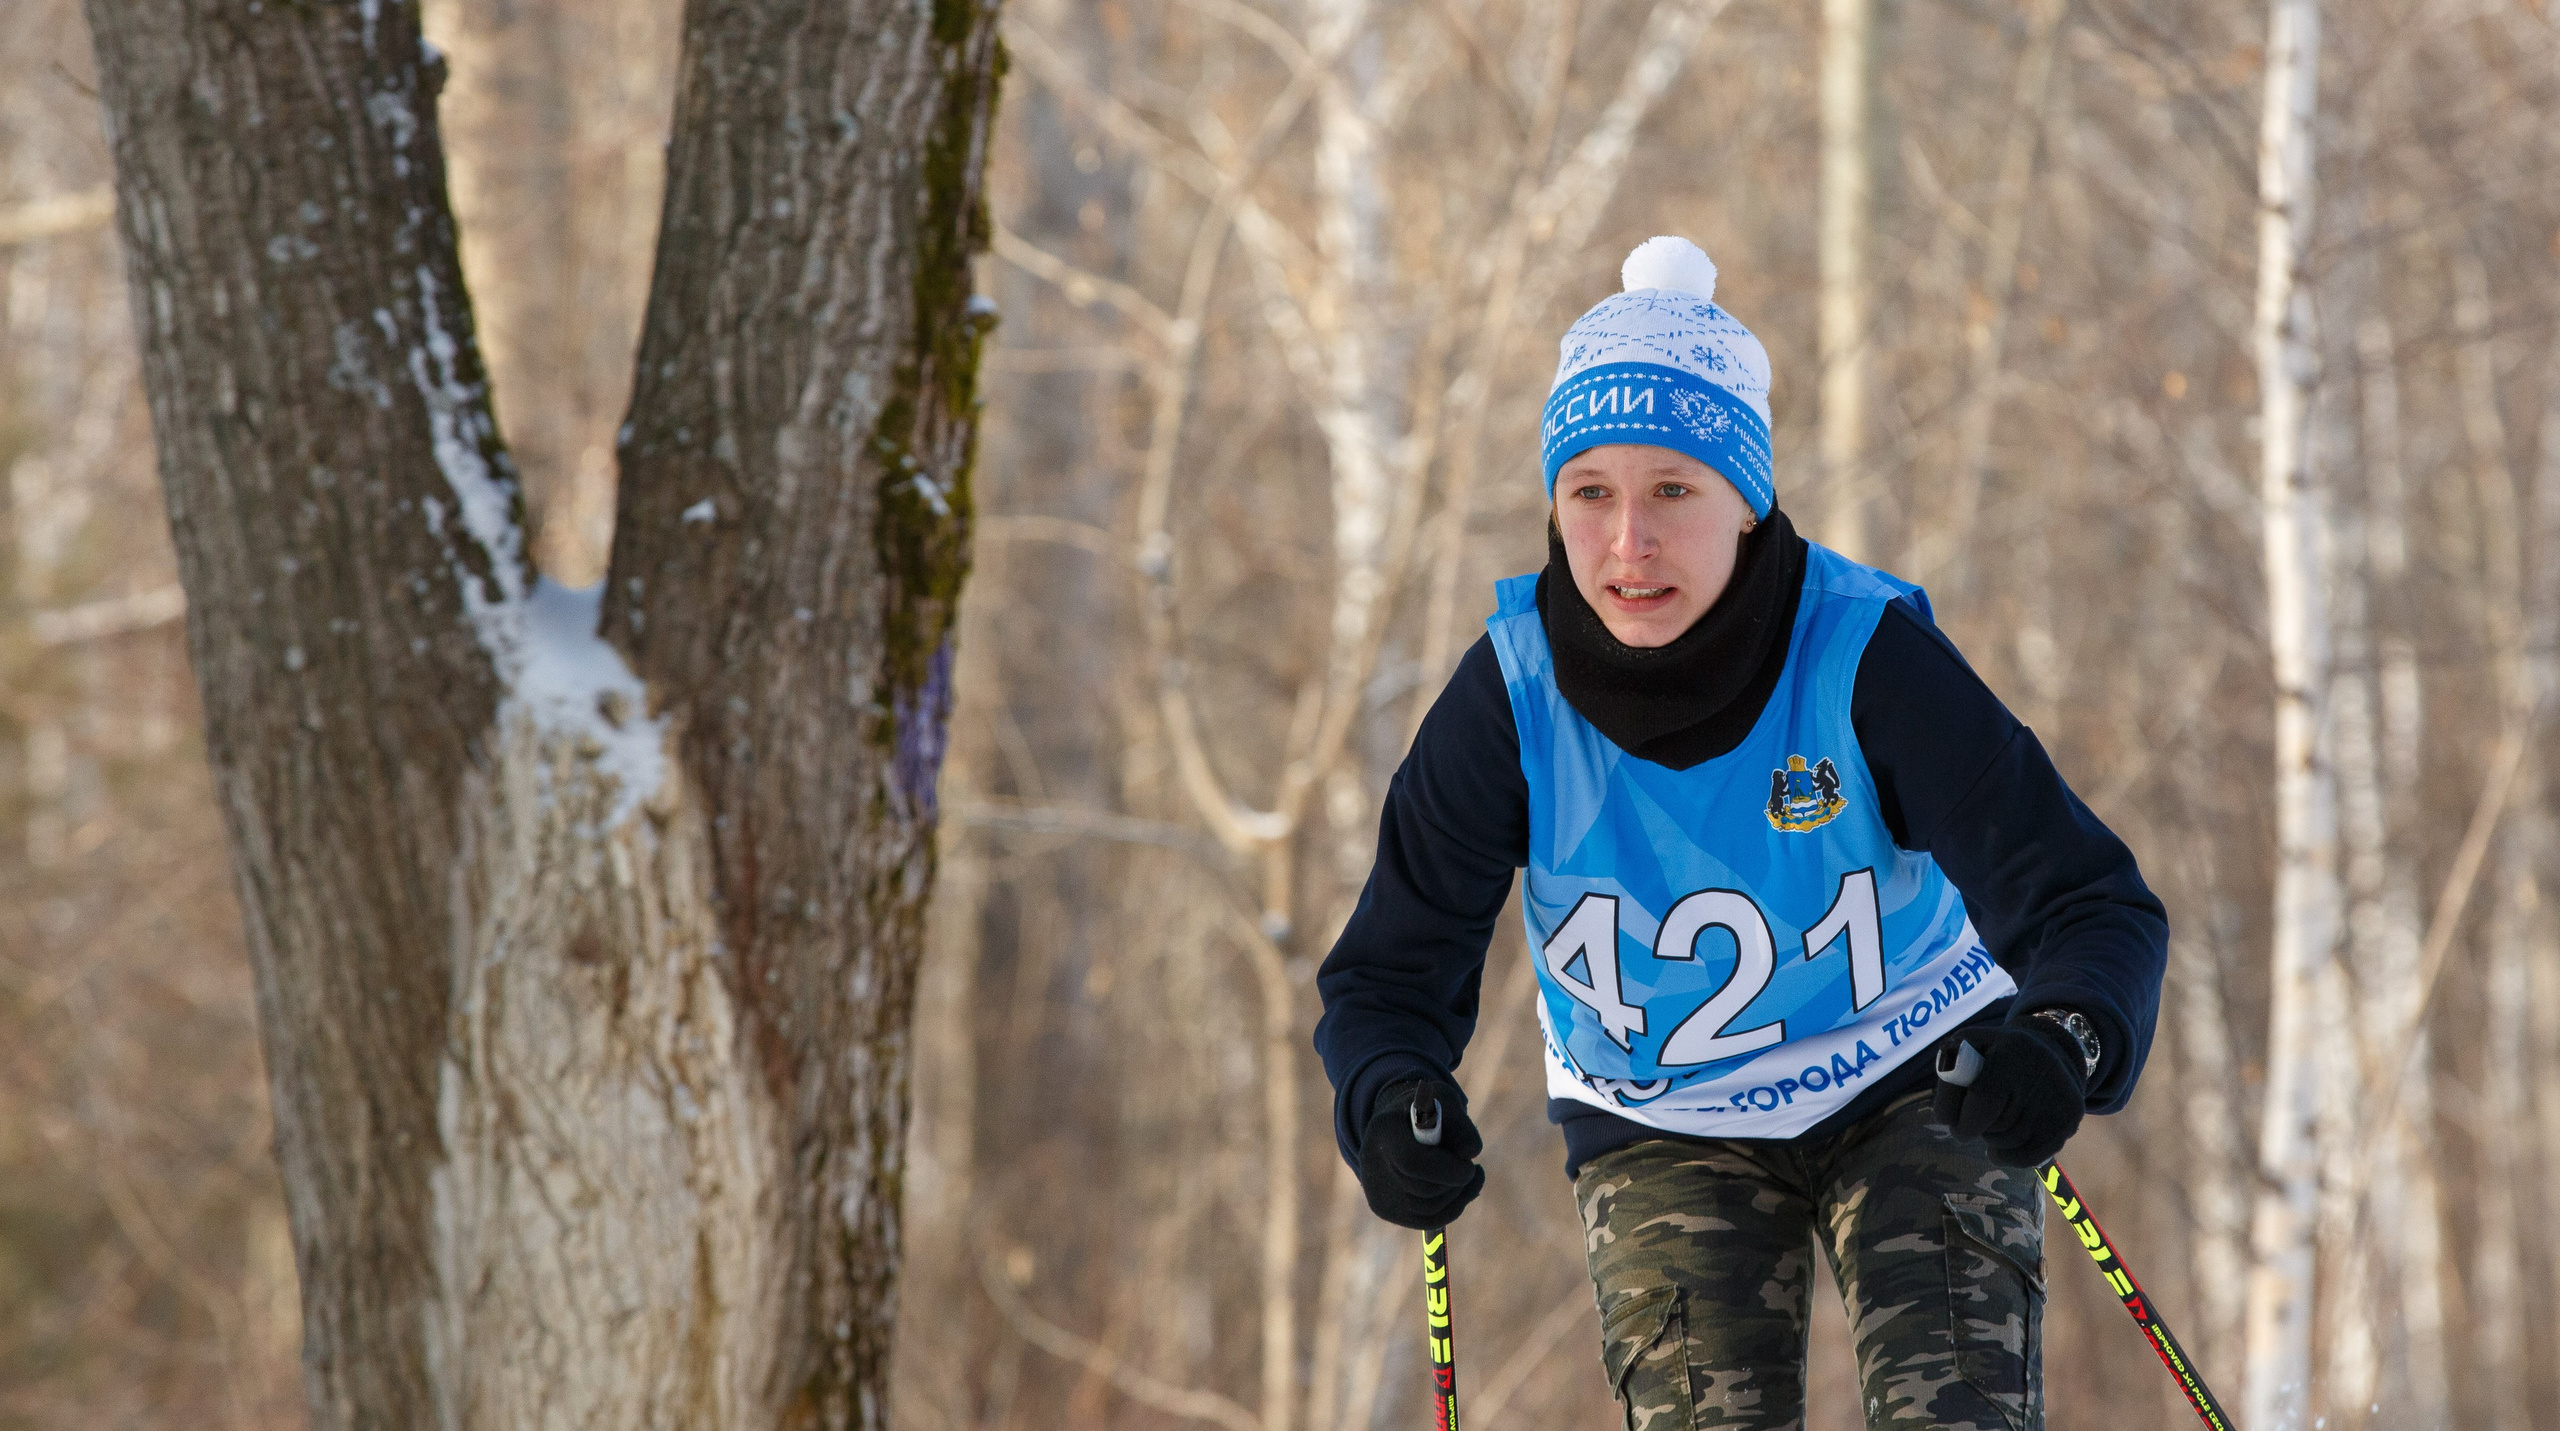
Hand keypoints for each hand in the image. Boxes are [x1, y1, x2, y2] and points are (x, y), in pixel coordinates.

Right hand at [1358, 1078, 1484, 1228]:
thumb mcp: (1446, 1103)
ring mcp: (1374, 1189)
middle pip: (1423, 1190)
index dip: (1449, 1170)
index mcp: (1385, 1128)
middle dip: (1456, 1182)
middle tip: (1470, 1168)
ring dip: (1457, 1195)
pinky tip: (1461, 1190)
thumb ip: (1460, 1124)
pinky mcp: (1384, 1208)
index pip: (1413, 1162)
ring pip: (1428, 1209)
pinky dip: (1452, 1208)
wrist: (1399, 1123)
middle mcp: (1371, 1161)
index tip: (1472, 1165)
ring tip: (1465, 1175)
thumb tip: (1469, 1154)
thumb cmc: (1427, 1111)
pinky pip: (1427, 1221)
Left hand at [1929, 1021, 2087, 1166]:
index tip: (1949, 1121)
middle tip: (1977, 1113)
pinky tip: (2005, 1142)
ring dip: (1992, 1138)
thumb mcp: (1968, 1045)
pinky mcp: (2069, 1122)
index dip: (1959, 1118)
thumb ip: (1949, 1075)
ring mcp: (2059, 1101)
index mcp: (2011, 1051)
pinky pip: (2028, 1158)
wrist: (2049, 1053)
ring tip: (1997, 1116)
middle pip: (1993, 1126)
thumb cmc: (1995, 1053)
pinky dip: (2008, 1156)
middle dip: (1974, 1127)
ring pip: (2008, 1143)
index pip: (1982, 1099)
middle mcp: (2042, 1074)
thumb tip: (1948, 1119)